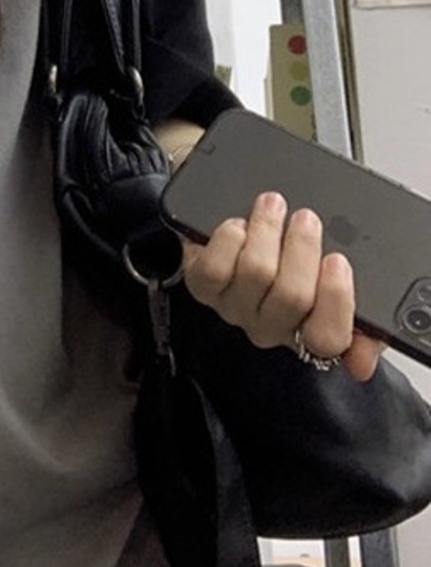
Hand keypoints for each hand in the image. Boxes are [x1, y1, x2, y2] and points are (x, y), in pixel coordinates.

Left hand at [182, 189, 385, 381]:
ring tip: (272, 206)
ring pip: (256, 273)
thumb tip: (362, 360)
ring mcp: (236, 308)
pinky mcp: (203, 287)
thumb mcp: (337, 287)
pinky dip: (228, 239)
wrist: (238, 246)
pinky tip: (239, 226)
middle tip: (306, 218)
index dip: (336, 299)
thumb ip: (363, 325)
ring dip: (266, 231)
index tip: (338, 261)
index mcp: (312, 330)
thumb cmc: (292, 265)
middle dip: (303, 247)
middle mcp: (272, 326)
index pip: (329, 338)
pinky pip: (214, 268)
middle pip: (293, 296)